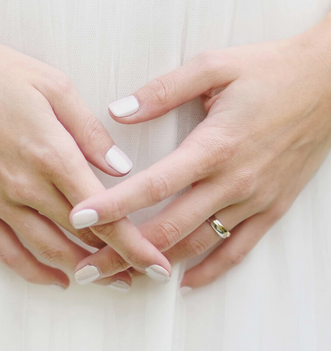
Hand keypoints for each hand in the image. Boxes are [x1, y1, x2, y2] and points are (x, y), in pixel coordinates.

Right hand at [0, 0, 170, 289]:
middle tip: (140, 277)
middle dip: (116, 262)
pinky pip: (6, 251)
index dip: (134, 245)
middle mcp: (27, 187)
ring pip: (48, 251)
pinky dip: (33, 272)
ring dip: (80, 271)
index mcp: (53, 155)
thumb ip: (91, 133)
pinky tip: (55, 280)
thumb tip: (121, 167)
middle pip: (82, 238)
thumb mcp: (54, 86)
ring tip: (106, 282)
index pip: (105, 213)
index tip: (156, 266)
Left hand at [69, 14, 330, 288]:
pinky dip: (210, 271)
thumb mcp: (214, 66)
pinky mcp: (271, 210)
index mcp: (214, 146)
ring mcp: (253, 200)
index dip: (113, 206)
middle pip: (168, 229)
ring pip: (197, 246)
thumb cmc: (270, 72)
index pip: (152, 185)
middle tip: (88, 270)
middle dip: (123, 253)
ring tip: (122, 280)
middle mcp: (232, 181)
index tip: (79, 219)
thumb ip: (163, 90)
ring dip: (158, 267)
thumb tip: (118, 112)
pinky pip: (238, 251)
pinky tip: (184, 284)